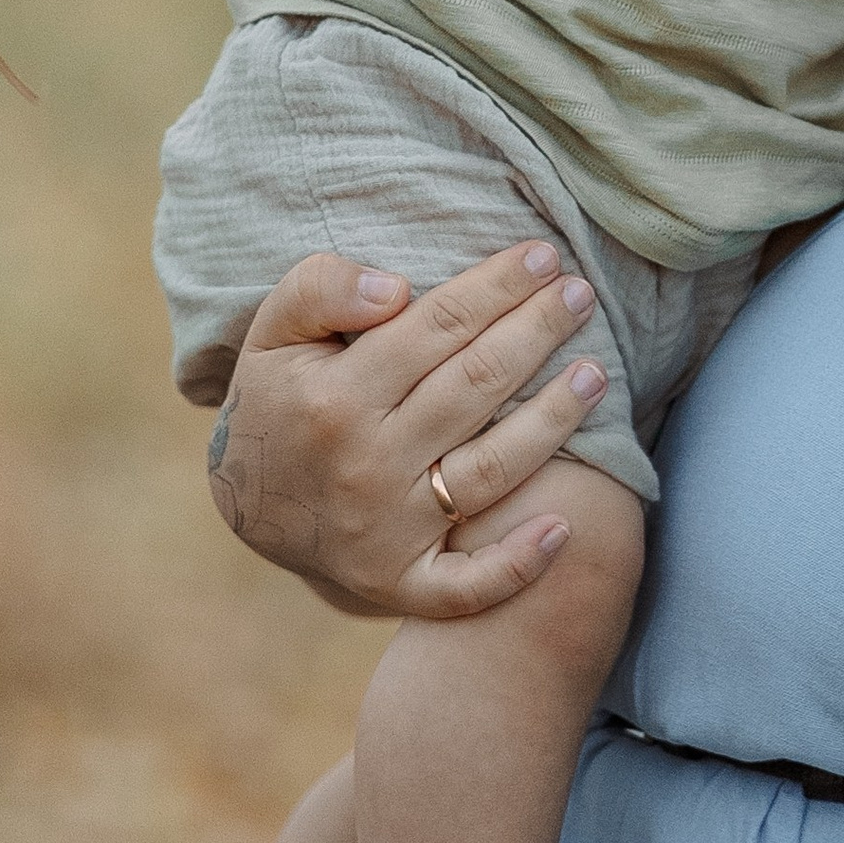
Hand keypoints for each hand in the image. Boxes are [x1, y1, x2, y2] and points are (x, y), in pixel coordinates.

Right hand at [206, 240, 612, 620]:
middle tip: (581, 295)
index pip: (437, 327)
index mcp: (336, 398)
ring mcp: (387, 530)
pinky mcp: (399, 583)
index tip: (543, 256)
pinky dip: (516, 564)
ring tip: (596, 372)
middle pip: (475, 386)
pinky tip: (564, 527)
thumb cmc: (280, 402)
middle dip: (537, 332)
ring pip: (492, 469)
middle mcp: (366, 465)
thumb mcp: (274, 334)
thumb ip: (321, 289)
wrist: (246, 508)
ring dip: (554, 420)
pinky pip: (465, 585)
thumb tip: (396, 288)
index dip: (496, 287)